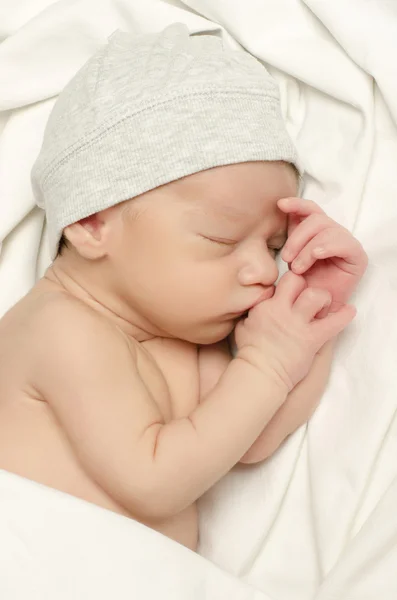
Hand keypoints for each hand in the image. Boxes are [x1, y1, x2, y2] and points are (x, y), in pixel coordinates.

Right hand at [235, 271, 354, 391]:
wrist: (260, 375)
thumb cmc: (251, 353)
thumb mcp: (244, 325)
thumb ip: (254, 310)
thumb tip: (260, 301)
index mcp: (265, 306)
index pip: (281, 281)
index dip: (290, 285)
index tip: (294, 294)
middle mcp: (281, 311)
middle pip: (297, 280)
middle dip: (306, 285)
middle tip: (310, 298)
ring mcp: (297, 325)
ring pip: (317, 296)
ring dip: (324, 299)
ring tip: (324, 307)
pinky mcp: (311, 339)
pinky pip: (334, 323)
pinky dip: (344, 316)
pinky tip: (350, 311)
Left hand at [278, 198, 367, 313]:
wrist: (310, 311)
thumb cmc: (298, 286)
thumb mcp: (289, 256)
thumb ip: (290, 234)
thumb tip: (282, 206)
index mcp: (317, 232)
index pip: (311, 210)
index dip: (297, 204)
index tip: (280, 205)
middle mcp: (333, 234)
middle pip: (316, 219)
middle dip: (297, 237)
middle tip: (286, 258)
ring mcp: (346, 244)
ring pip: (327, 230)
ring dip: (307, 248)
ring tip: (297, 268)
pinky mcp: (357, 257)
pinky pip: (343, 243)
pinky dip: (326, 246)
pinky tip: (316, 255)